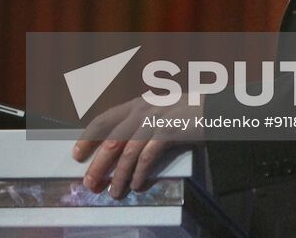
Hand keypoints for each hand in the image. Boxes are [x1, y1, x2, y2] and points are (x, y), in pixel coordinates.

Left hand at [70, 96, 201, 198]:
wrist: (218, 109)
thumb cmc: (189, 116)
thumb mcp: (160, 114)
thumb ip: (142, 125)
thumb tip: (120, 150)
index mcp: (138, 103)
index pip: (104, 119)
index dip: (87, 137)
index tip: (77, 154)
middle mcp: (143, 108)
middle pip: (111, 138)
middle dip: (98, 163)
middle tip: (89, 182)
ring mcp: (156, 118)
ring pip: (127, 150)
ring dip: (119, 175)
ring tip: (114, 191)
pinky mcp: (169, 130)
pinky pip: (148, 155)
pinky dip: (140, 173)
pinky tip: (137, 185)